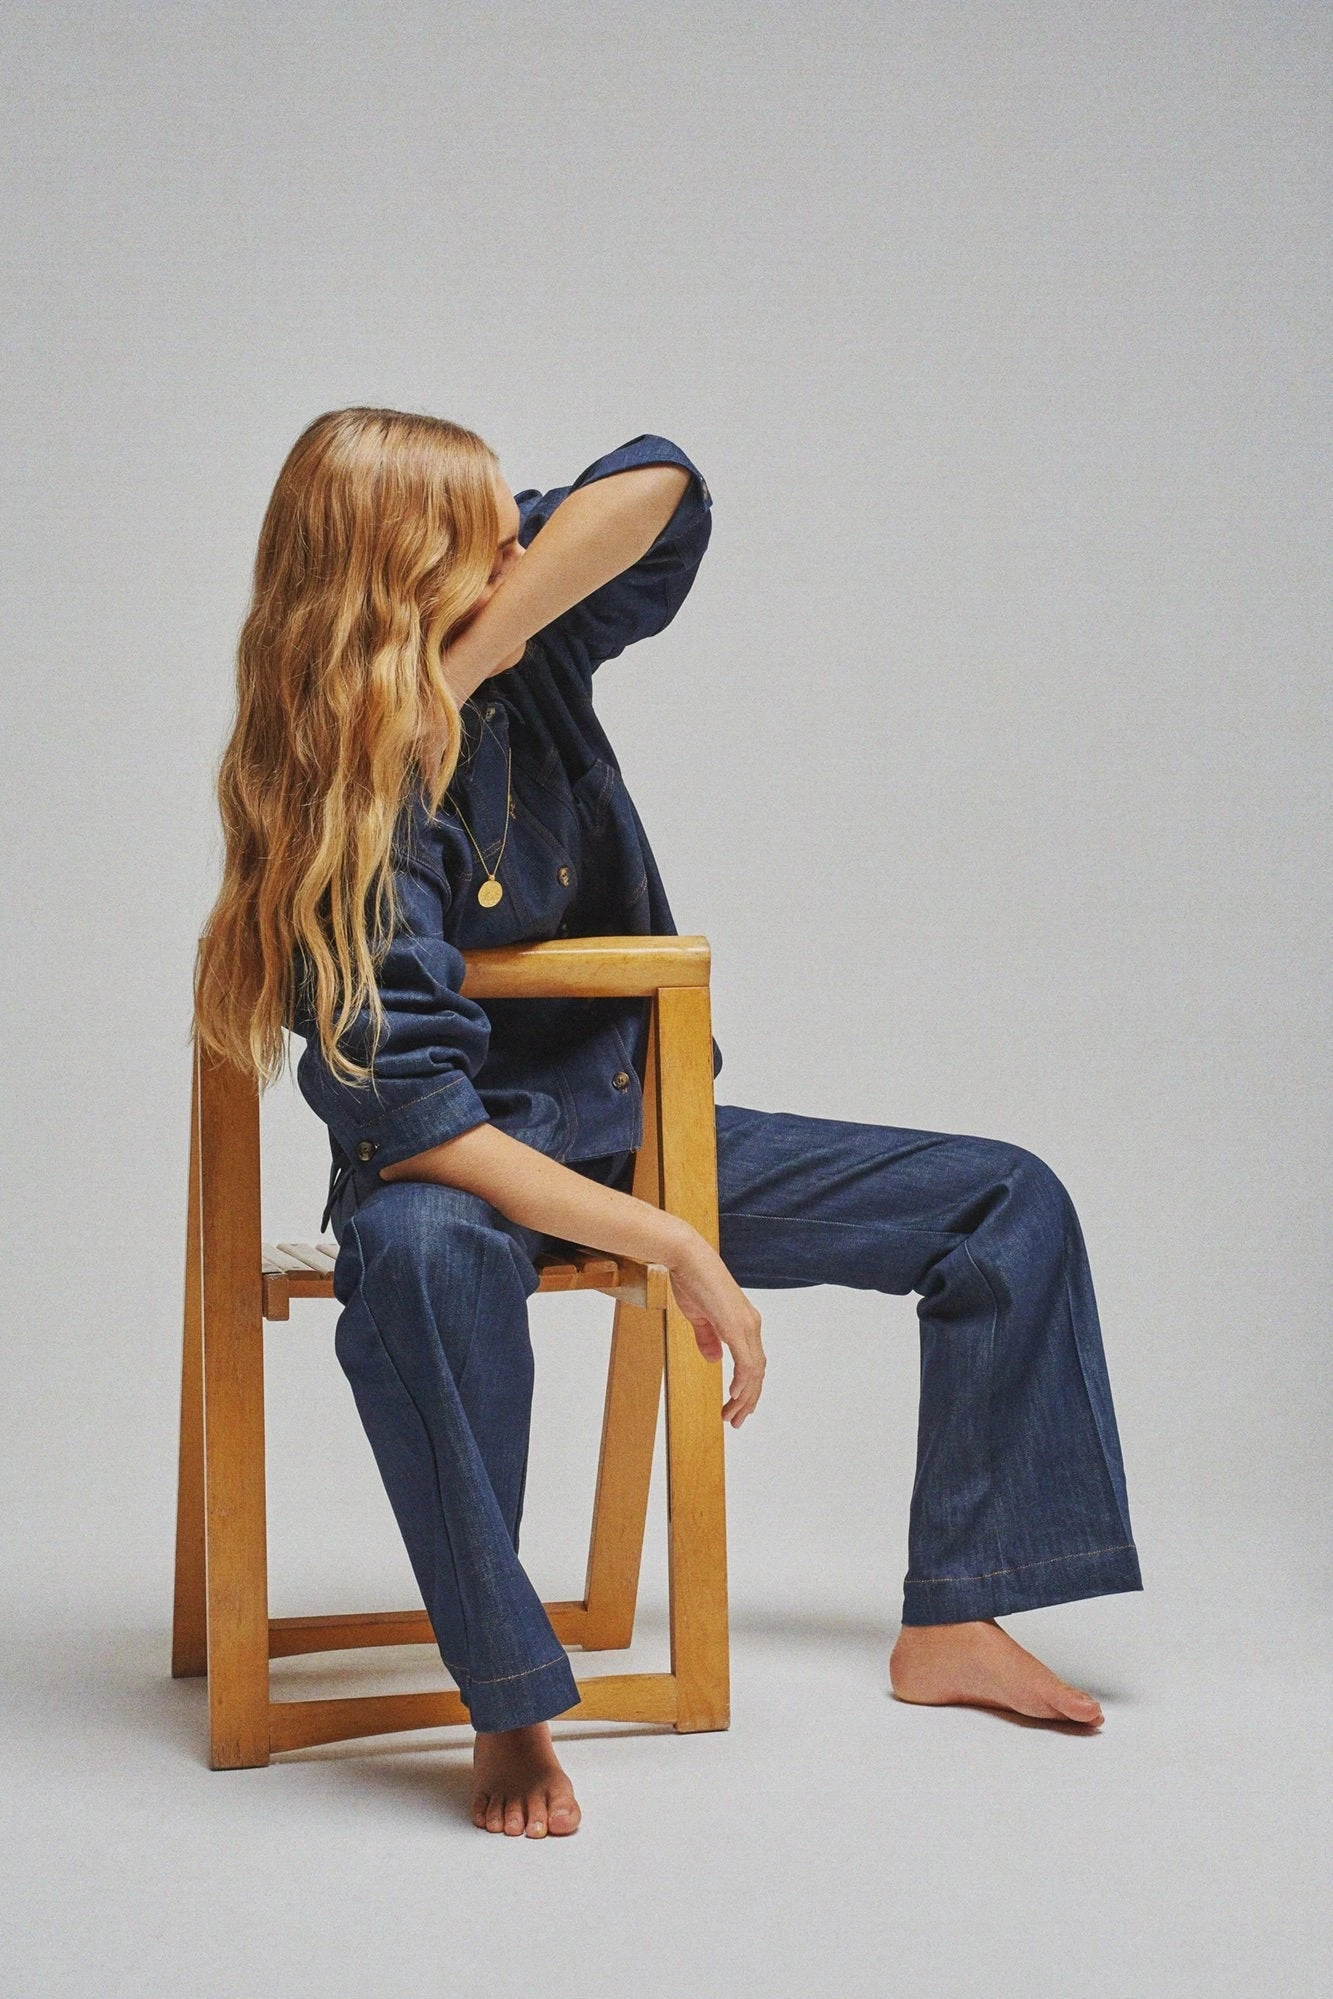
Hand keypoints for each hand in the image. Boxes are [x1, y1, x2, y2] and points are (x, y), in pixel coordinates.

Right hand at [665, 1235, 765, 1426]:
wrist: (687, 1258)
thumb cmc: (692, 1281)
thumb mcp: (699, 1317)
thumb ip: (709, 1338)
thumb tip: (715, 1359)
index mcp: (744, 1323)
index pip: (753, 1363)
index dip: (747, 1388)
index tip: (736, 1407)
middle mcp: (751, 1325)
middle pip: (757, 1372)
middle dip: (748, 1400)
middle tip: (736, 1421)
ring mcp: (747, 1325)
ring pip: (754, 1371)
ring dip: (744, 1397)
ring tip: (732, 1417)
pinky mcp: (737, 1325)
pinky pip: (746, 1361)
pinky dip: (742, 1381)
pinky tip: (734, 1396)